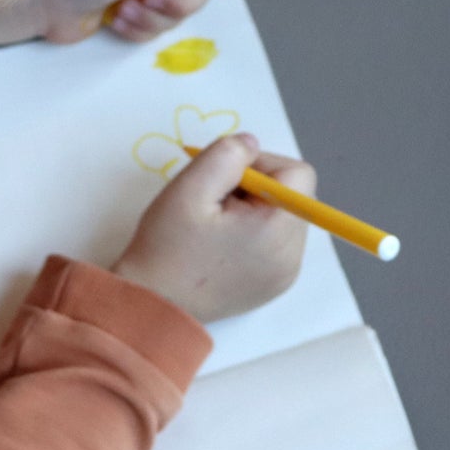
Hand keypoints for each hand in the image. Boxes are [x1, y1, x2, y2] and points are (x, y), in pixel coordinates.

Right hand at [111, 134, 313, 322]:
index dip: (261, 164)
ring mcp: (286, 274)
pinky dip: (254, 233)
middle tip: (215, 203)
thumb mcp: (189, 187)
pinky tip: (221, 244)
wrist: (152, 305)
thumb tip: (251, 144)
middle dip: (256, 188)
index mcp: (278, 230)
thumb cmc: (167, 247)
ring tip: (216, 225)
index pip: (297, 174)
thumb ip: (226, 153)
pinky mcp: (273, 285)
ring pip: (283, 217)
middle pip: (292, 196)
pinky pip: (276, 242)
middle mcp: (293, 256)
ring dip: (254, 210)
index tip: (225, 178)